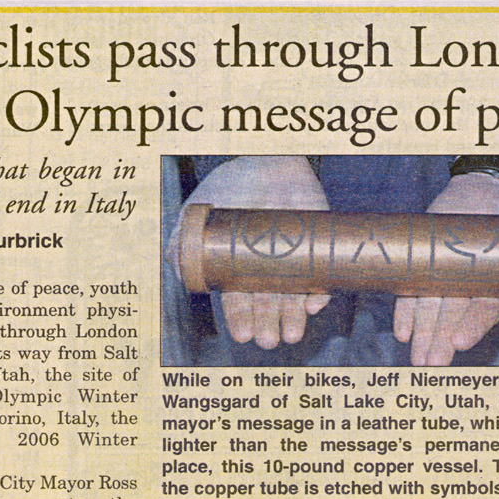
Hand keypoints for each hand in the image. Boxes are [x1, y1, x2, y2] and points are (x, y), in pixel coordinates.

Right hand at [171, 159, 330, 348]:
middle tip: (268, 339)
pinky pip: (321, 279)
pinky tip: (313, 305)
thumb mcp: (200, 214)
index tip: (243, 334)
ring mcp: (292, 264)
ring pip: (294, 300)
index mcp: (238, 274)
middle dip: (267, 325)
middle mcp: (266, 275)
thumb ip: (184, 241)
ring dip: (293, 319)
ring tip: (290, 334)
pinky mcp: (316, 251)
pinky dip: (320, 294)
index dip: (240, 320)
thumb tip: (176, 266)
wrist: (265, 159)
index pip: (239, 304)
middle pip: (267, 307)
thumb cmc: (230, 189)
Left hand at [393, 168, 498, 368]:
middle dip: (441, 340)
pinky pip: (412, 290)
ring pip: (431, 307)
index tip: (461, 341)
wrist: (490, 186)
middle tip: (432, 363)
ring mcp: (445, 274)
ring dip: (422, 333)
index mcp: (495, 285)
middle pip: (453, 316)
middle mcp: (468, 285)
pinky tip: (402, 332)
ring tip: (416, 356)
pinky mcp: (426, 261)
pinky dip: (405, 311)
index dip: (473, 325)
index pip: (485, 309)